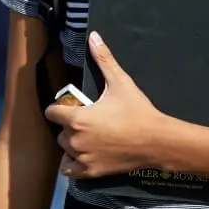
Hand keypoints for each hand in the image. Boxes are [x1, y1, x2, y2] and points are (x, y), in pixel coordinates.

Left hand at [45, 32, 166, 179]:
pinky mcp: (92, 172)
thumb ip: (103, 59)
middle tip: (84, 119)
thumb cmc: (137, 111)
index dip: (59, 107)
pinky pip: (70, 170)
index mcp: (77, 118)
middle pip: (59, 131)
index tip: (70, 105)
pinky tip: (83, 155)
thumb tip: (93, 36)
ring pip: (65, 150)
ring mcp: (83, 158)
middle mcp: (75, 140)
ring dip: (71, 144)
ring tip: (86, 136)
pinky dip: (73, 164)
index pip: (52, 112)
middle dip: (68, 125)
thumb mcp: (120, 82)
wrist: (156, 141)